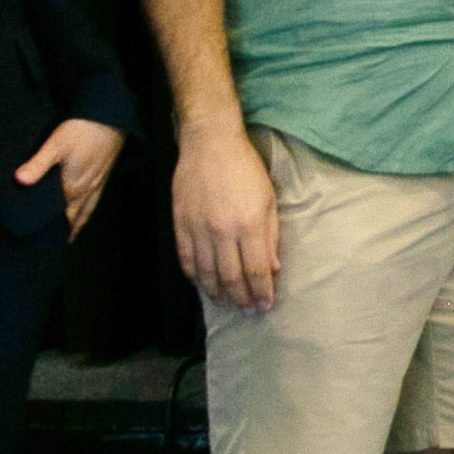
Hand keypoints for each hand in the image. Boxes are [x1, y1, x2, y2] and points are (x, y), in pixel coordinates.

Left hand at [16, 118, 126, 239]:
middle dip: (67, 231)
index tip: (44, 241)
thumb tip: (19, 181)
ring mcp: (97, 184)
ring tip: (72, 234)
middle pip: (76, 217)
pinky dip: (89, 211)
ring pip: (88, 211)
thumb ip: (37, 164)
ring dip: (79, 223)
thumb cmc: (81, 130)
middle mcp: (86, 190)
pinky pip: (95, 201)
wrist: (109, 119)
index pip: (61, 215)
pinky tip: (86, 209)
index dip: (53, 228)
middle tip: (58, 243)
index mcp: (73, 187)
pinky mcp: (104, 175)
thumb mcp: (55, 144)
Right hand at [174, 121, 280, 310]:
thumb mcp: (268, 200)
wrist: (210, 142)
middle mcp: (222, 231)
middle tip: (249, 311)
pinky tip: (204, 285)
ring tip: (228, 303)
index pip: (255, 270)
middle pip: (231, 278)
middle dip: (242, 299)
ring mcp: (198, 228)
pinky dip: (195, 277)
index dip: (261, 292)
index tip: (265, 304)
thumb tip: (273, 269)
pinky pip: (186, 259)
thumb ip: (270, 236)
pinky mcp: (180, 224)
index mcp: (249, 224)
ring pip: (206, 274)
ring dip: (218, 294)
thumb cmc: (245, 168)